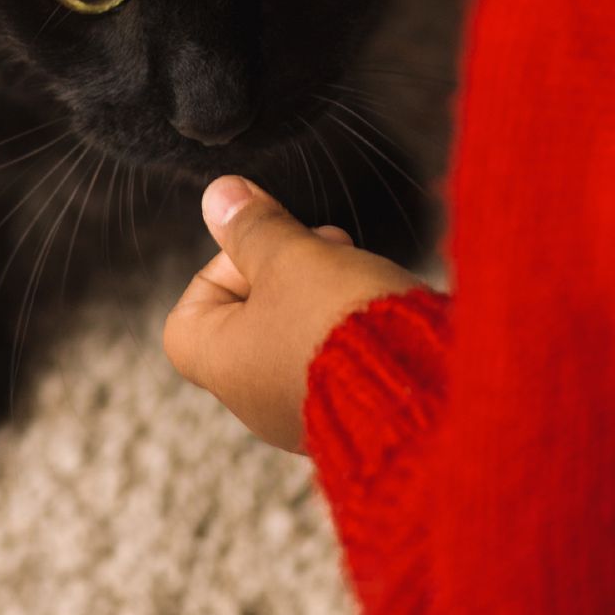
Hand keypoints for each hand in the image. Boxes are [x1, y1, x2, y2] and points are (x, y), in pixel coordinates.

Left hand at [162, 174, 419, 452]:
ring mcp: (298, 416)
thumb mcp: (293, 256)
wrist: (423, 388)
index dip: (224, 266)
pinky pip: (332, 365)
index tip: (266, 246)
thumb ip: (253, 226)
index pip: (190, 312)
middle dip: (284, 273)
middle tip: (324, 247)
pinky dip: (347, 331)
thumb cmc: (342, 325)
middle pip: (247, 320)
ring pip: (293, 338)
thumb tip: (218, 196)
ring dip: (320, 299)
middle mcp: (252, 401)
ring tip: (358, 273)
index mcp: (220, 366)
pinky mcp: (347, 418)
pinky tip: (379, 309)